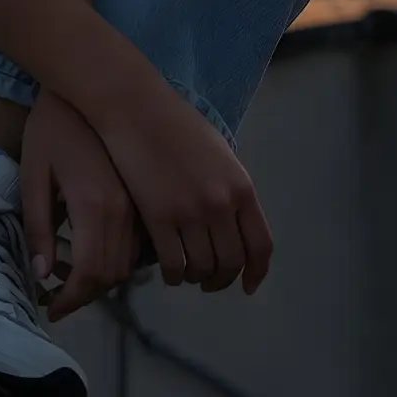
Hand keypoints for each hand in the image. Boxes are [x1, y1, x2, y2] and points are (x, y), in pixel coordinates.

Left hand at [20, 89, 145, 320]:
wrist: (88, 87)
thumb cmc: (50, 129)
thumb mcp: (33, 175)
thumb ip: (37, 227)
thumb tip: (42, 276)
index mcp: (94, 206)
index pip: (89, 274)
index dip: (70, 299)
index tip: (50, 308)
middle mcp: (124, 211)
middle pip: (112, 275)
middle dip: (84, 293)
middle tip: (57, 295)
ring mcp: (140, 204)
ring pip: (129, 264)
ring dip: (102, 279)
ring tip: (71, 274)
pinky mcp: (145, 197)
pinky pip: (139, 245)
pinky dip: (119, 259)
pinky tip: (94, 251)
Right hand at [94, 73, 273, 297]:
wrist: (136, 110)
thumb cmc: (176, 124)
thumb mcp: (219, 153)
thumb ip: (230, 187)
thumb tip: (234, 220)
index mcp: (241, 187)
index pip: (260, 245)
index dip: (256, 273)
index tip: (247, 286)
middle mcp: (221, 205)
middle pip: (231, 262)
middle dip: (222, 280)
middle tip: (210, 282)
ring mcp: (190, 213)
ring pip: (202, 267)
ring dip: (196, 278)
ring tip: (187, 275)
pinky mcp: (159, 217)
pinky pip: (173, 263)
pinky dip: (173, 275)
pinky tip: (169, 272)